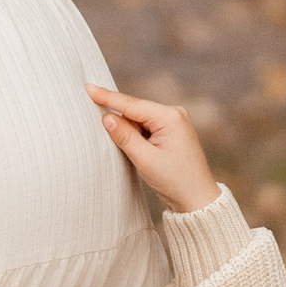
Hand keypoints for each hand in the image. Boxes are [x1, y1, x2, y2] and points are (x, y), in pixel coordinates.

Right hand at [86, 85, 218, 217]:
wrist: (197, 199)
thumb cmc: (175, 181)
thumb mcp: (145, 159)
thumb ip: (124, 136)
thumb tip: (107, 117)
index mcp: (170, 117)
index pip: (132, 105)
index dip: (108, 97)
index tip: (88, 87)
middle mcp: (174, 114)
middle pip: (135, 110)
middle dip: (117, 117)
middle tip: (96, 119)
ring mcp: (174, 122)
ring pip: (140, 120)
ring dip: (127, 129)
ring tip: (127, 148)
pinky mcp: (172, 132)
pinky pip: (147, 127)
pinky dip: (136, 134)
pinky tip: (132, 146)